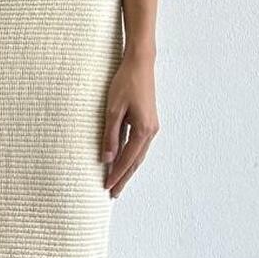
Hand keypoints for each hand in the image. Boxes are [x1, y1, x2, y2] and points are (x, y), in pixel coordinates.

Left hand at [101, 49, 159, 197]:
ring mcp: (151, 126)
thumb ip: (110, 135)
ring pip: (138, 155)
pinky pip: (139, 145)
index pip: (127, 159)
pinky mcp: (148, 121)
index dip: (116, 174)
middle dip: (124, 178)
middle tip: (113, 193)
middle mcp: (151, 131)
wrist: (140, 64)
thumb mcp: (113, 110)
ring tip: (117, 182)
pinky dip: (131, 156)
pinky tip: (123, 161)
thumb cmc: (125, 83)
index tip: (107, 187)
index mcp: (143, 130)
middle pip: (136, 161)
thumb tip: (107, 158)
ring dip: (128, 169)